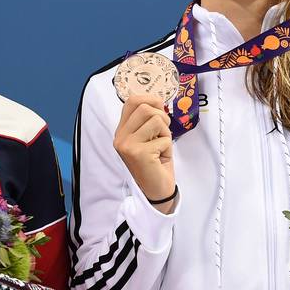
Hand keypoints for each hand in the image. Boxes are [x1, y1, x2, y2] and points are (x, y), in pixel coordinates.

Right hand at [112, 94, 174, 210]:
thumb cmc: (155, 162)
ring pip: (156, 120)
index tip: (160, 109)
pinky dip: (168, 148)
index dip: (150, 99)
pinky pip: (164, 139)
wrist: (156, 190)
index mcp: (122, 131)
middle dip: (162, 117)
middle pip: (145, 108)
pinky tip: (161, 158)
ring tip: (161, 147)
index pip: (131, 101)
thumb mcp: (149, 137)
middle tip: (163, 133)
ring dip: (166, 133)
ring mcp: (127, 145)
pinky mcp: (139, 154)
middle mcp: (120, 136)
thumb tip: (158, 101)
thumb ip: (149, 120)